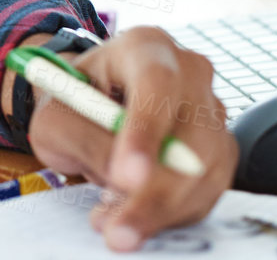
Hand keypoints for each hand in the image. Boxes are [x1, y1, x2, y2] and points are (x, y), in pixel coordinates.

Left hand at [21, 27, 237, 251]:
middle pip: (191, 135)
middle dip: (154, 192)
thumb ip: (85, 140)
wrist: (91, 106)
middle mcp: (190, 72)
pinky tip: (136, 219)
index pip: (156, 83)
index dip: (144, 131)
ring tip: (113, 225)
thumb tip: (125, 181)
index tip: (125, 177)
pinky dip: (173, 214)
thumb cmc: (72, 104)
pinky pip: (208, 191)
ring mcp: (212, 111)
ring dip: (161, 210)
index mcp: (146, 46)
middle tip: (117, 229)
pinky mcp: (220, 150)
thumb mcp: (56, 117)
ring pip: (204, 170)